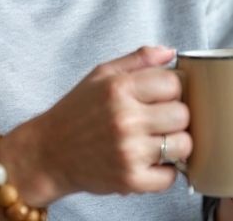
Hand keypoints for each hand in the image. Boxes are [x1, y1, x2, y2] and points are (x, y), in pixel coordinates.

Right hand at [3, 45, 191, 204]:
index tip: (162, 94)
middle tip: (159, 117)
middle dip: (175, 114)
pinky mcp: (130, 180)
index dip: (172, 88)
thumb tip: (171, 52)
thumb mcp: (102, 74)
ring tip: (157, 138)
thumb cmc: (77, 110)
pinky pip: (170, 177)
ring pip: (182, 145)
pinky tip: (151, 159)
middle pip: (182, 114)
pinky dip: (166, 170)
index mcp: (119, 88)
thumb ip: (138, 59)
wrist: (49, 152)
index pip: (173, 83)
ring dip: (175, 142)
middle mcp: (125, 119)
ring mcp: (129, 152)